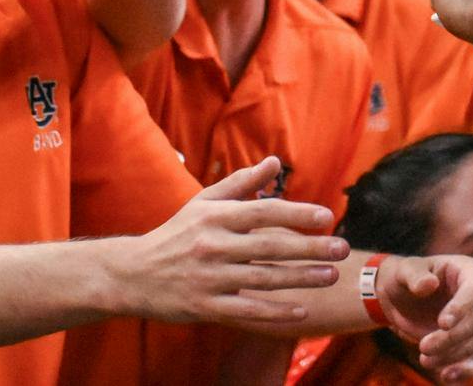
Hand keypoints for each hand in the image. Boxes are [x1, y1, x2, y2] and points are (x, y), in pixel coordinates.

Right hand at [113, 157, 347, 323]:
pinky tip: (301, 310)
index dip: (296, 213)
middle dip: (310, 248)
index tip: (326, 216)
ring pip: (263, 279)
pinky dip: (275, 312)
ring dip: (301, 278)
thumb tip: (275, 161)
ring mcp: (209, 278)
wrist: (130, 274)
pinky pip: (246, 310)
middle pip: (270, 247)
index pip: (263, 212)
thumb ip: (242, 183)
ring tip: (330, 275)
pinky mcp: (204, 306)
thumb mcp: (204, 203)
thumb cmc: (176, 234)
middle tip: (342, 248)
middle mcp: (212, 246)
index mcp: (215, 217)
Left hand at [375, 253, 472, 381]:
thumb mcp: (404, 272)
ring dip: (453, 355)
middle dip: (452, 338)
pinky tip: (447, 376)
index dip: (462, 307)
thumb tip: (428, 284)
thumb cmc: (405, 279)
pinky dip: (467, 370)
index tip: (442, 323)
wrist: (401, 298)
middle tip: (423, 347)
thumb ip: (415, 276)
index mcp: (467, 271)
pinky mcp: (471, 341)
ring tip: (424, 360)